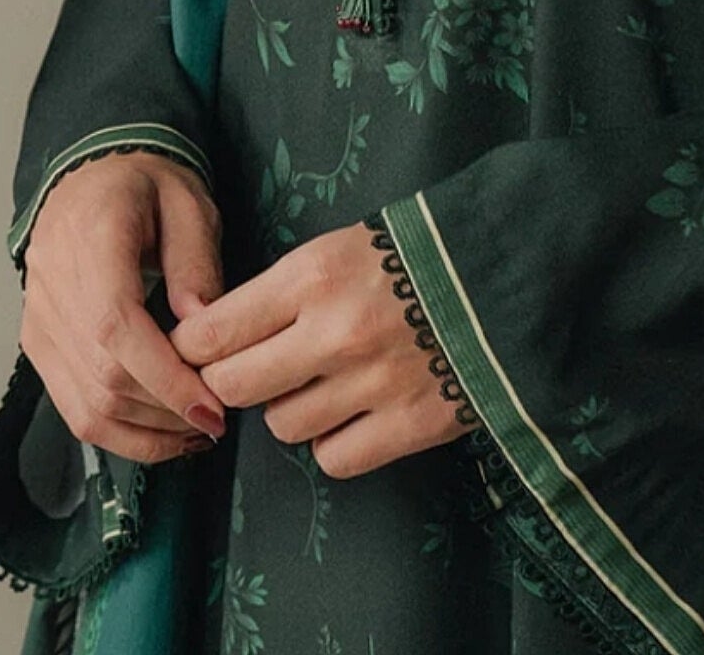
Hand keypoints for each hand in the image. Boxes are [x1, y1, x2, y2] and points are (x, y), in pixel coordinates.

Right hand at [19, 151, 229, 464]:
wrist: (90, 176)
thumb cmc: (145, 183)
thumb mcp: (188, 203)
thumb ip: (196, 263)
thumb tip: (203, 334)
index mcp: (91, 238)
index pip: (116, 327)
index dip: (164, 379)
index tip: (211, 408)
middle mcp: (52, 284)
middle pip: (102, 376)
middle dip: (164, 412)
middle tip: (217, 421)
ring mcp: (38, 319)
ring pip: (85, 405)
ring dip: (144, 433)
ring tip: (195, 433)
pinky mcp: (38, 343)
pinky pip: (72, 405)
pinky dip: (118, 431)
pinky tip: (160, 430)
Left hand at [170, 224, 467, 477]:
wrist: (510, 266)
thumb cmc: (417, 249)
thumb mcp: (342, 245)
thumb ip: (281, 290)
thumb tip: (211, 336)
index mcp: (314, 274)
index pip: (213, 332)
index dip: (193, 349)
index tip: (196, 353)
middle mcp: (335, 331)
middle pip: (235, 387)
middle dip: (232, 384)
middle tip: (252, 373)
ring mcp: (373, 382)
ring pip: (283, 426)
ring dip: (292, 409)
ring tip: (322, 383)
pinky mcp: (410, 424)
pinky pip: (334, 457)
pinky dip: (336, 442)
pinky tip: (355, 412)